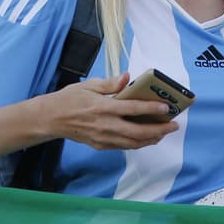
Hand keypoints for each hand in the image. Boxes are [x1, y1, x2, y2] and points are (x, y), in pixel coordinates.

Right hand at [39, 72, 178, 150]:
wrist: (49, 119)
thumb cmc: (69, 99)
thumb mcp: (88, 86)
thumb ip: (110, 83)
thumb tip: (127, 77)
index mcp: (102, 107)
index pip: (132, 108)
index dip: (151, 109)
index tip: (166, 108)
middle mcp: (105, 125)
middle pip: (137, 131)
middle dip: (159, 130)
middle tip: (174, 125)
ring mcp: (102, 138)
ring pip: (133, 143)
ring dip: (151, 139)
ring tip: (164, 133)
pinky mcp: (100, 145)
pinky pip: (124, 146)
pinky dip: (138, 143)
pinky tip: (148, 138)